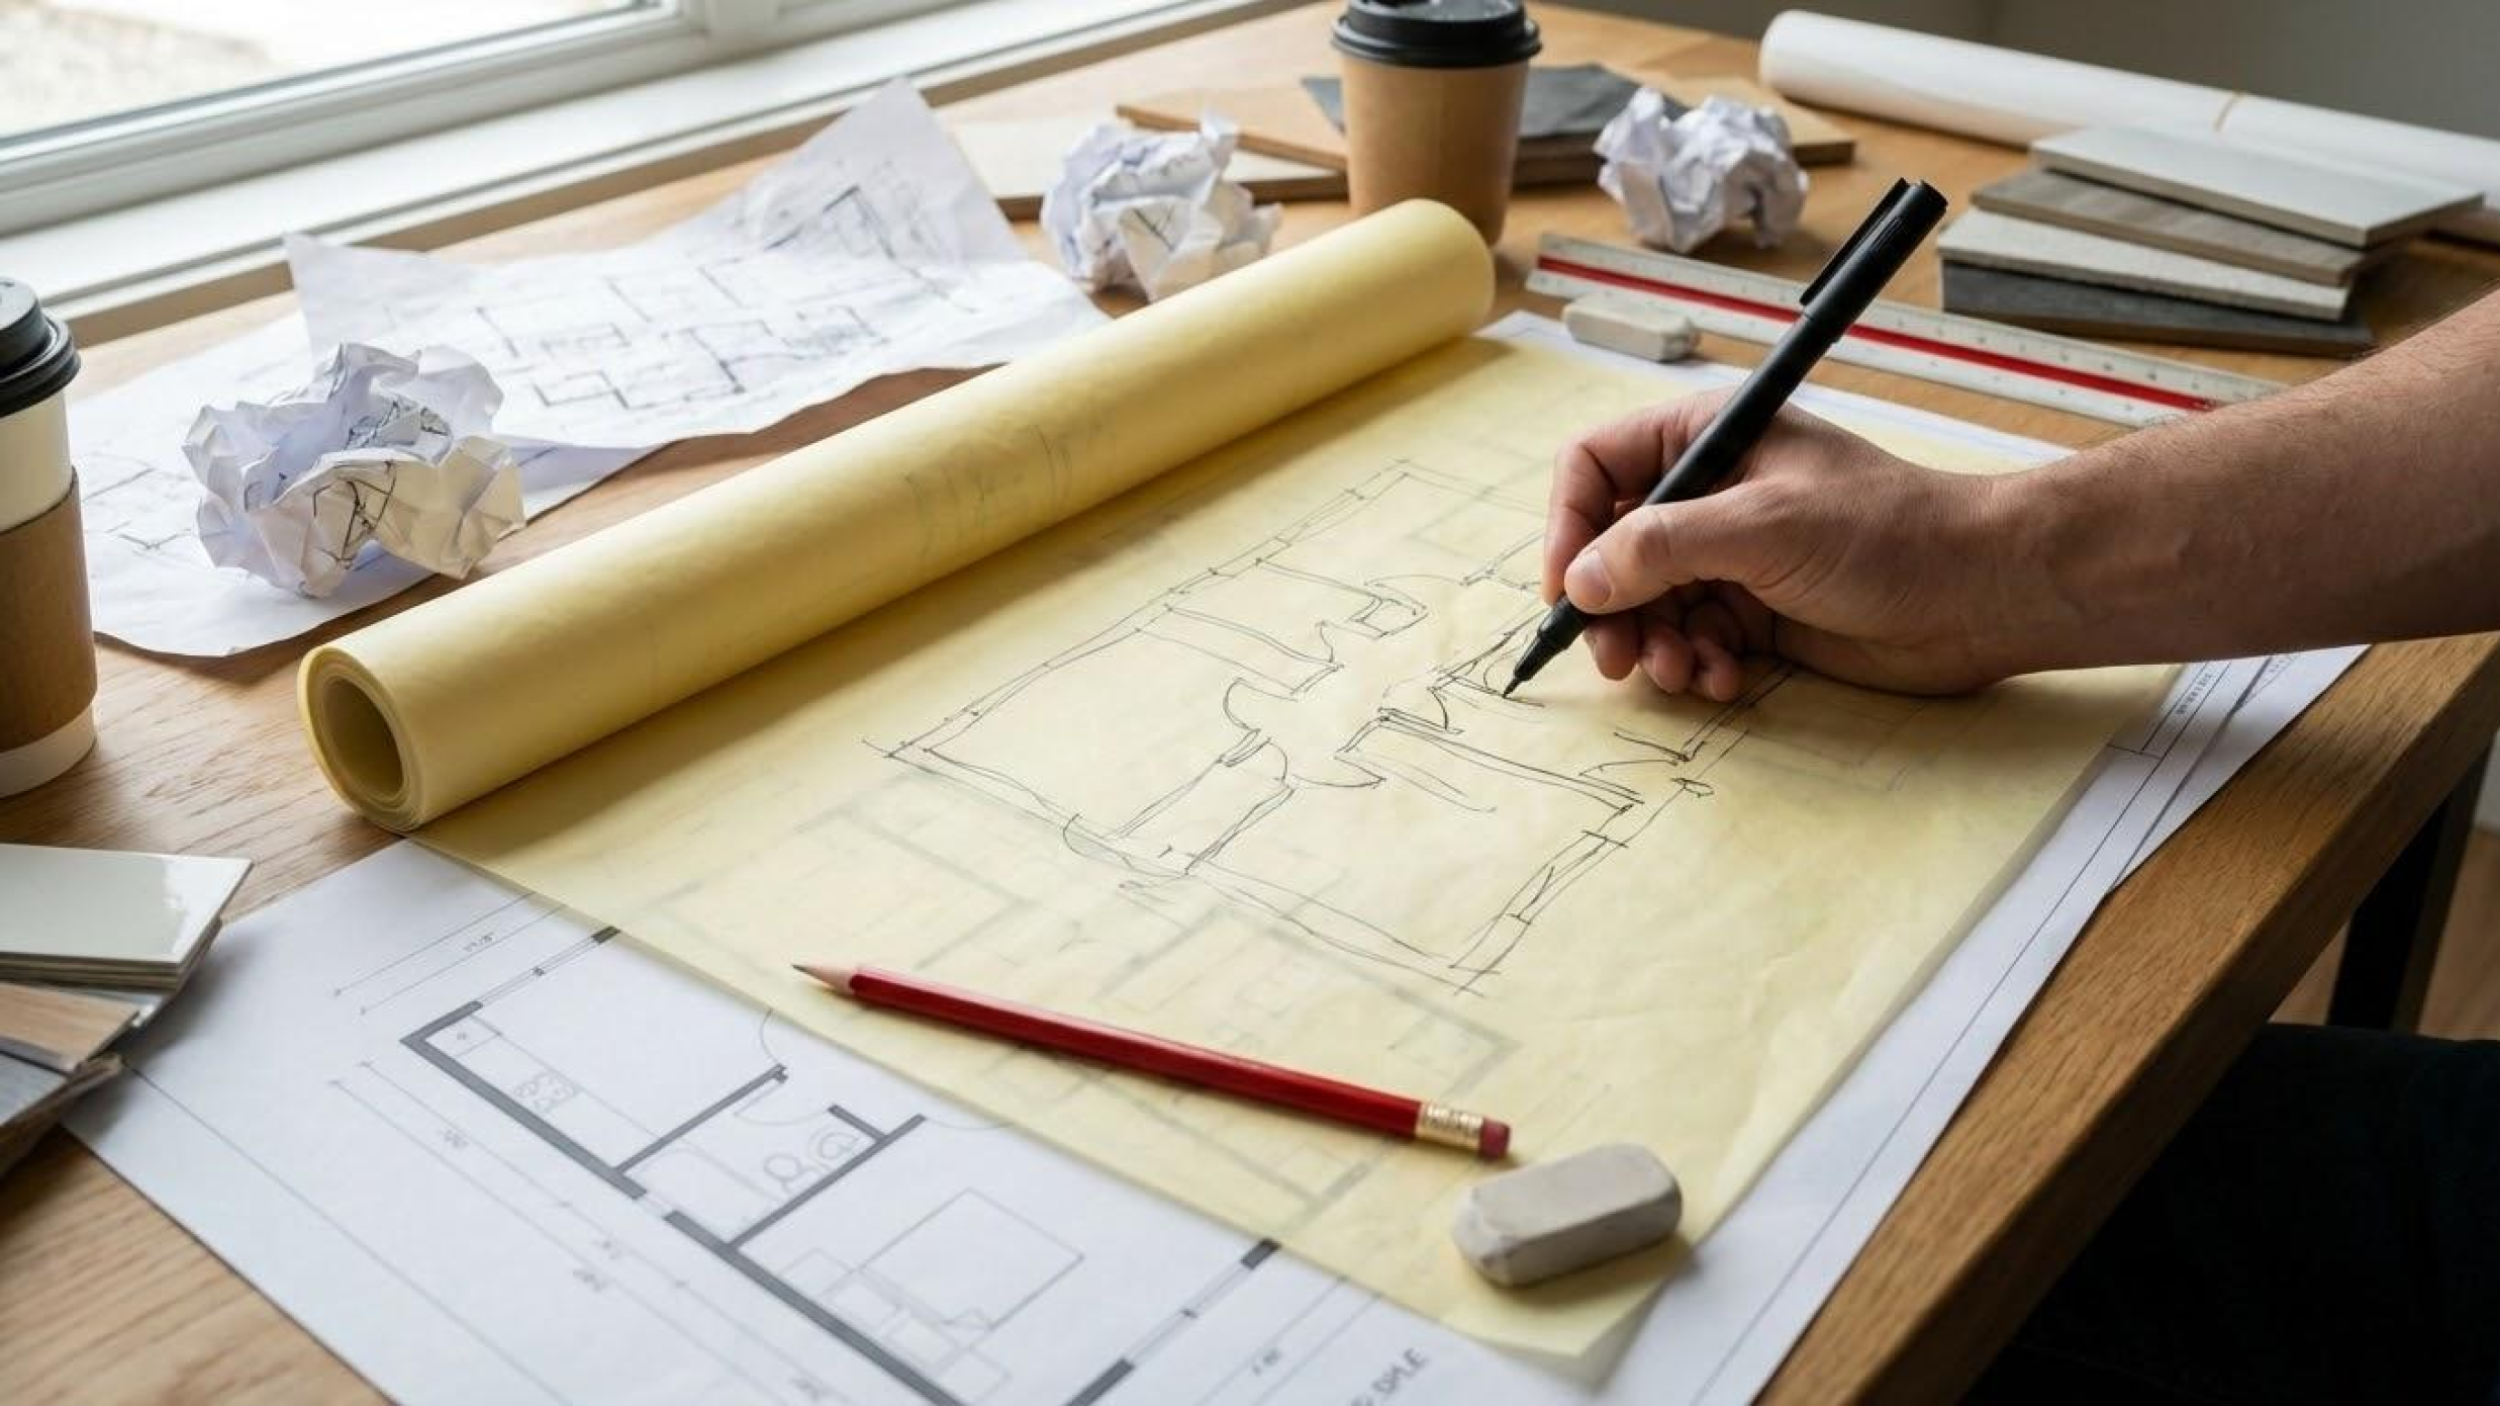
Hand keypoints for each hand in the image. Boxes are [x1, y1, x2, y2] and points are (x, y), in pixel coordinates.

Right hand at [1541, 391, 2025, 699]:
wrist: (1981, 594)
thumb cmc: (1887, 534)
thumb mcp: (1764, 527)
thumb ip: (1662, 547)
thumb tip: (1582, 581)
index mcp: (1706, 438)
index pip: (1596, 468)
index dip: (1569, 527)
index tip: (1567, 591)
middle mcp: (1709, 493)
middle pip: (1611, 548)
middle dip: (1611, 608)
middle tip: (1617, 658)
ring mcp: (1731, 554)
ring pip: (1647, 604)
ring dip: (1655, 646)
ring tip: (1685, 672)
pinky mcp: (1754, 610)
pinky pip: (1691, 639)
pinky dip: (1696, 664)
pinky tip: (1726, 679)